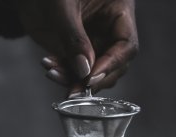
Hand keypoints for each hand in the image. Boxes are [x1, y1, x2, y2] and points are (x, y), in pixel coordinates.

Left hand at [15, 0, 137, 94]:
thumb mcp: (64, 7)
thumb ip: (75, 38)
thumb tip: (84, 71)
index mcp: (118, 9)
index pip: (126, 45)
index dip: (111, 64)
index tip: (91, 77)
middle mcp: (109, 28)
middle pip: (113, 65)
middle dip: (92, 79)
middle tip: (74, 89)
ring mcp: (94, 41)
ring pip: (93, 72)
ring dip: (75, 80)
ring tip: (53, 74)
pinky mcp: (77, 51)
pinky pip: (76, 70)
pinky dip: (63, 73)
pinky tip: (50, 68)